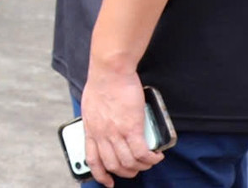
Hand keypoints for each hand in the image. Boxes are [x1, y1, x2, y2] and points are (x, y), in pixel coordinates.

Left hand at [79, 64, 161, 185]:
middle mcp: (102, 135)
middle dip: (126, 172)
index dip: (101, 175)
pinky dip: (151, 158)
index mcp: (90, 130)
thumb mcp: (90, 106)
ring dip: (142, 166)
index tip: (108, 182)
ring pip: (129, 163)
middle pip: (114, 166)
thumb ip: (96, 120)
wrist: (110, 70)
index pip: (93, 160)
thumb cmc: (102, 83)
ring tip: (149, 161)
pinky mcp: (132, 128)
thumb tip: (104, 126)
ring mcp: (116, 133)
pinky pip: (142, 153)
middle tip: (136, 168)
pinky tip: (156, 155)